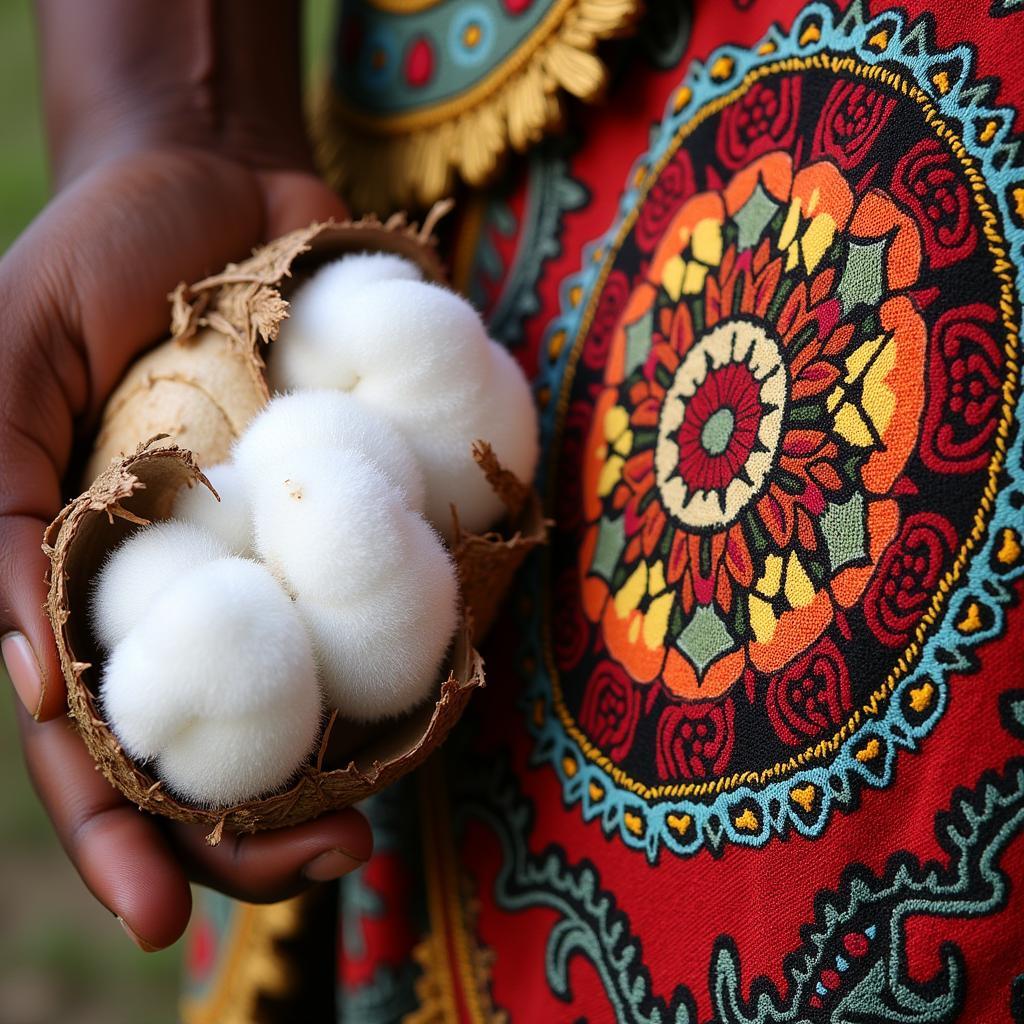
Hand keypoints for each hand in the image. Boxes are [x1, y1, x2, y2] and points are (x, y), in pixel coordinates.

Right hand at [0, 145, 370, 951]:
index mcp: (92, 585)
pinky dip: (414, 637)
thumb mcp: (1, 374)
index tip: (161, 918)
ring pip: (315, 687)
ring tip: (377, 822)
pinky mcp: (363, 498)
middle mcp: (197, 586)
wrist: (209, 179)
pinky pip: (393, 579)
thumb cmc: (86, 269)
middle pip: (220, 743)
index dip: (121, 834)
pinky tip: (443, 687)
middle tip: (322, 868)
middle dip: (256, 830)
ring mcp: (286, 548)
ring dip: (346, 764)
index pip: (97, 740)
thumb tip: (42, 682)